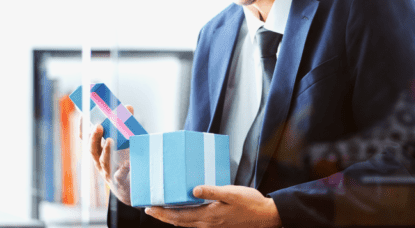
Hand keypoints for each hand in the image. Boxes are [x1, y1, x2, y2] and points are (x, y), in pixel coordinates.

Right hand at [87, 105, 133, 204]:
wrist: (128, 188)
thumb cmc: (122, 162)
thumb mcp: (122, 144)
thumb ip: (125, 125)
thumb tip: (128, 107)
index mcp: (97, 150)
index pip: (86, 139)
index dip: (83, 127)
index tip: (83, 115)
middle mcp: (99, 161)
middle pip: (92, 149)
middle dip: (94, 138)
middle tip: (98, 126)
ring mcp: (108, 171)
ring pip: (104, 161)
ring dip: (106, 150)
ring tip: (111, 140)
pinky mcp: (120, 180)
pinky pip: (120, 175)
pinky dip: (122, 169)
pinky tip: (127, 163)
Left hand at [145, 185, 281, 227]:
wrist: (266, 216)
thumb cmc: (250, 203)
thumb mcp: (231, 193)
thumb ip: (212, 191)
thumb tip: (194, 189)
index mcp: (208, 216)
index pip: (179, 216)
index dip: (163, 213)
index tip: (149, 207)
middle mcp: (207, 223)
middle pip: (179, 221)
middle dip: (163, 216)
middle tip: (148, 209)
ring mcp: (212, 225)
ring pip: (186, 223)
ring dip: (172, 217)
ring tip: (161, 210)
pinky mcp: (217, 224)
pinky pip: (194, 222)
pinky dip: (184, 218)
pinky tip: (183, 211)